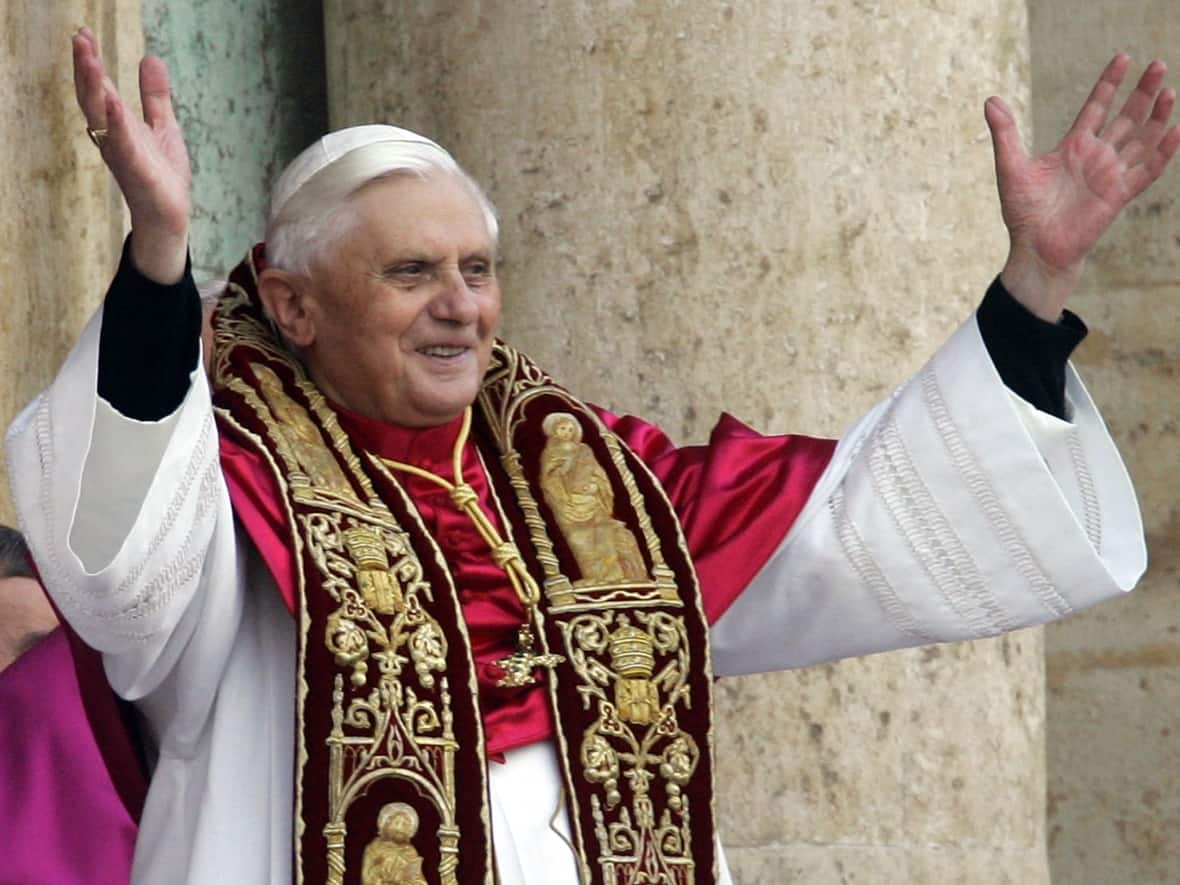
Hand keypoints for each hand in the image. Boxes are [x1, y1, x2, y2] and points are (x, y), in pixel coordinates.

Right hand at [73, 27, 191, 283]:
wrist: (170, 215)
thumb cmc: (162, 174)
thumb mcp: (162, 126)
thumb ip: (154, 96)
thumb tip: (150, 58)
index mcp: (117, 124)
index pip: (99, 88)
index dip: (90, 62)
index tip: (84, 33)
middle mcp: (112, 136)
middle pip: (92, 96)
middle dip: (85, 67)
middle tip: (79, 37)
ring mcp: (121, 152)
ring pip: (100, 116)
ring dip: (95, 87)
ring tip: (90, 58)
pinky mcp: (135, 169)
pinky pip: (122, 143)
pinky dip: (117, 123)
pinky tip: (114, 102)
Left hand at [986, 55, 1179, 320]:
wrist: (1035, 248)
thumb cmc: (1023, 212)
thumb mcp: (1010, 167)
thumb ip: (1005, 134)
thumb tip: (990, 100)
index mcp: (1073, 146)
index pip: (1097, 107)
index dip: (1109, 83)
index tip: (1123, 57)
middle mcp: (1096, 156)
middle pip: (1126, 117)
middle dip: (1142, 92)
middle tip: (1158, 65)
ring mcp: (1110, 174)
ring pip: (1142, 139)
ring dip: (1157, 116)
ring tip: (1169, 91)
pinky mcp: (1119, 195)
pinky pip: (1147, 170)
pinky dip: (1163, 152)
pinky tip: (1176, 130)